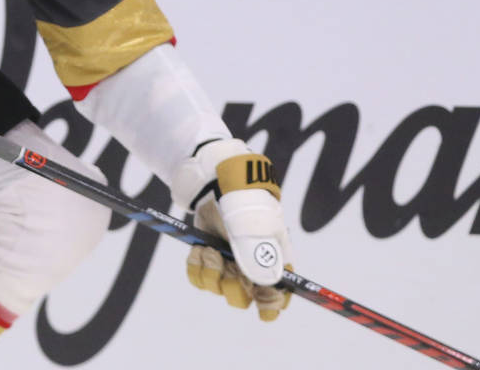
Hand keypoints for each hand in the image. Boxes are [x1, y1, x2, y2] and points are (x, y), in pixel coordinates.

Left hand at [171, 139, 292, 320]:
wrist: (209, 172)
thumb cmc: (237, 193)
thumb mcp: (248, 220)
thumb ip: (257, 251)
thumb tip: (268, 285)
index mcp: (274, 253)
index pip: (282, 292)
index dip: (273, 304)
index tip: (262, 308)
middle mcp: (252, 260)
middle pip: (246, 297)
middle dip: (233, 286)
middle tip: (226, 265)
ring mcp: (228, 257)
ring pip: (220, 287)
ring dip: (211, 272)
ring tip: (208, 249)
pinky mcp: (207, 252)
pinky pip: (200, 276)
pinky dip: (196, 266)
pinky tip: (198, 249)